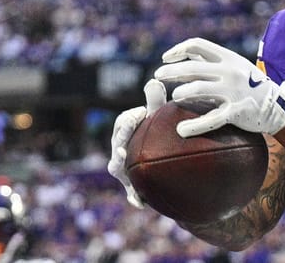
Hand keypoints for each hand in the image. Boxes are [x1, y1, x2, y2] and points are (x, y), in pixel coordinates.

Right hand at [107, 79, 165, 208]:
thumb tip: (154, 81)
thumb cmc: (160, 129)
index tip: (141, 113)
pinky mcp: (132, 184)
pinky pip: (130, 192)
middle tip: (127, 143)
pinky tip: (140, 203)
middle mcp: (121, 147)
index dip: (130, 118)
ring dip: (122, 169)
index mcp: (126, 129)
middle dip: (122, 142)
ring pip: (117, 168)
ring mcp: (124, 167)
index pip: (123, 122)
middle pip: (117, 144)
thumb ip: (156, 101)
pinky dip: (133, 197)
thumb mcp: (159, 115)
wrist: (166, 156)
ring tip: (127, 168)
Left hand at [154, 37, 284, 136]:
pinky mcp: (236, 112)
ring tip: (173, 97)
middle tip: (158, 76)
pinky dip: (194, 126)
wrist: (277, 106)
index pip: (197, 45)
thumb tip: (185, 54)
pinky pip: (212, 119)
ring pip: (199, 88)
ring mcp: (233, 91)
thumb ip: (211, 60)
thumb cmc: (250, 84)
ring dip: (181, 91)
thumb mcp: (235, 66)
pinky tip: (181, 130)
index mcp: (228, 57)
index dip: (178, 50)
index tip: (165, 58)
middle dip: (171, 71)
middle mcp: (230, 71)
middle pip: (193, 67)